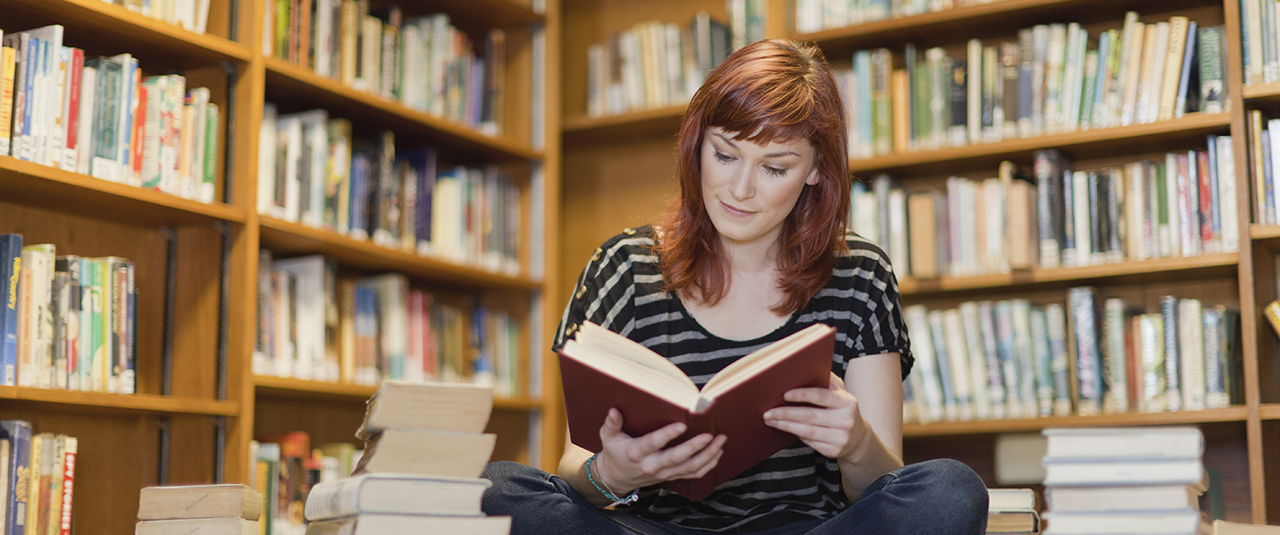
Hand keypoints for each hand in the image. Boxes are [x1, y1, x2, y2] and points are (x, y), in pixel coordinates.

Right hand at [592, 408, 726, 493]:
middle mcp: (651, 465)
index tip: (682, 425)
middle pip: (677, 459)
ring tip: (720, 441)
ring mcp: (663, 473)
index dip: (668, 435)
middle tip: (709, 435)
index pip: (653, 444)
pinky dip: (708, 465)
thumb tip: (614, 410)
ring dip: (708, 455)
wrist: (616, 478)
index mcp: (636, 453)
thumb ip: (611, 424)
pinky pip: (694, 475)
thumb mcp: (608, 437)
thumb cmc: (614, 453)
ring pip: (689, 468)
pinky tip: (718, 453)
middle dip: (695, 447)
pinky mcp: (671, 477)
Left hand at [762, 372, 864, 460]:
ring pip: (806, 431)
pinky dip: (796, 435)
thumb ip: (828, 381)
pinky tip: (785, 428)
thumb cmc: (842, 411)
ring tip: (770, 420)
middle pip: (810, 416)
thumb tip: (808, 366)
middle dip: (785, 414)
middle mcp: (846, 421)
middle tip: (768, 412)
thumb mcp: (841, 394)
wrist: (858, 439)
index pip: (821, 396)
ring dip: (785, 426)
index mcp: (847, 402)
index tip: (784, 394)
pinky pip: (809, 442)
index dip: (802, 395)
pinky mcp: (833, 451)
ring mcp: (840, 438)